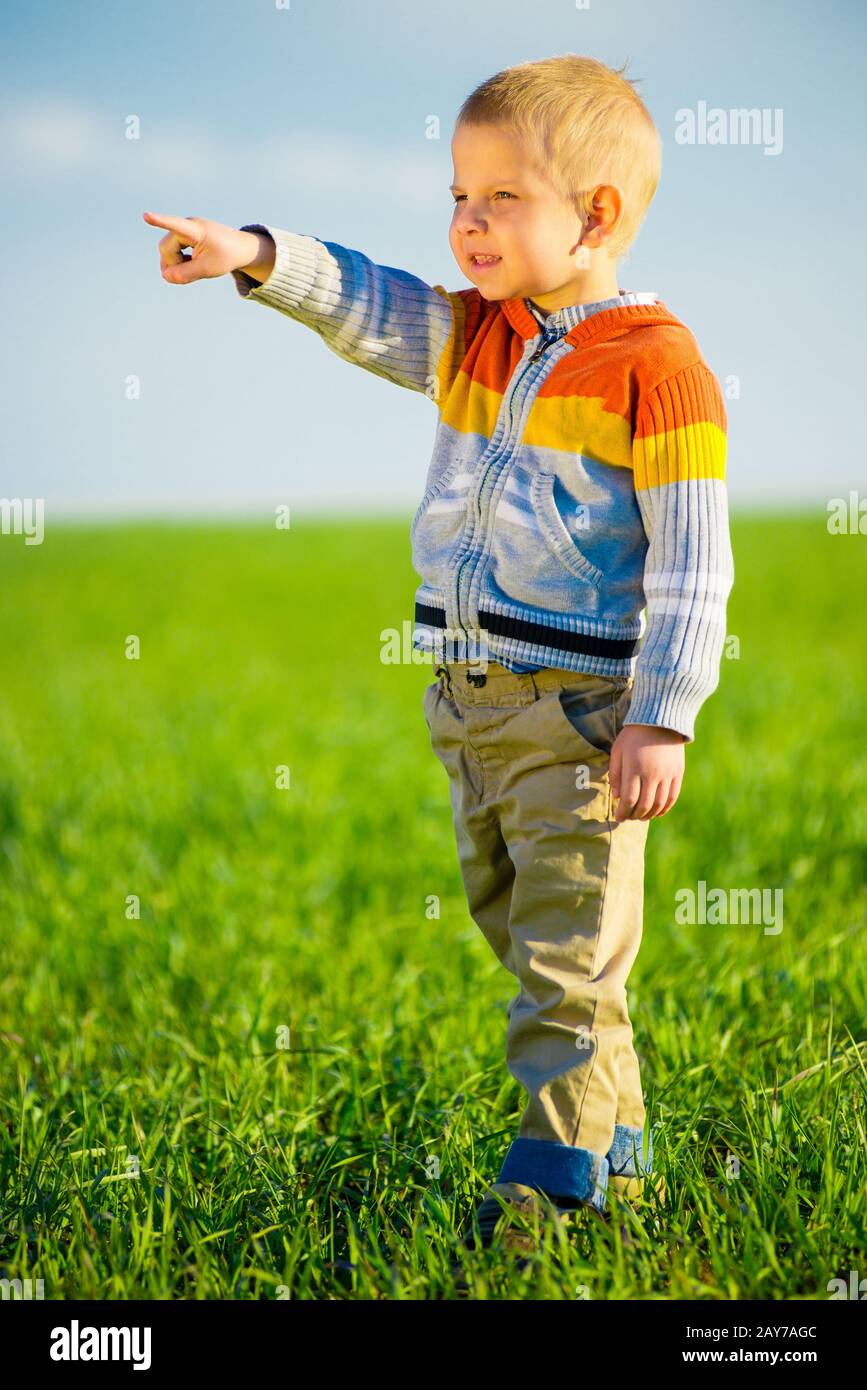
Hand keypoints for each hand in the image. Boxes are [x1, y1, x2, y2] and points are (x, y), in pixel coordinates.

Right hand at [142, 211, 273, 284]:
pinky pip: (171, 251)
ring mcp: (183, 229)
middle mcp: (186, 226)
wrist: (240, 248)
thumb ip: (186, 275)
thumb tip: (165, 276)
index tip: (146, 215)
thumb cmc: (226, 256)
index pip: (174, 225)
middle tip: (191, 273)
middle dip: (173, 264)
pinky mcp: (183, 236)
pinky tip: (191, 264)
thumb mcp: (208, 269)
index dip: (159, 221)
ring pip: (166, 251)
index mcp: (196, 229)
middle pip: (165, 248)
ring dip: (176, 264)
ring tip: (194, 268)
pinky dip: (178, 262)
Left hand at [609, 723, 685, 820]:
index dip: (623, 812)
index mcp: (634, 768)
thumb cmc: (633, 735)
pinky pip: (672, 797)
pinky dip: (665, 808)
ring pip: (659, 804)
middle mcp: (652, 774)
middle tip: (629, 817)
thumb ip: (615, 775)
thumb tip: (618, 797)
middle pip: (644, 805)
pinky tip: (657, 812)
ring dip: (649, 814)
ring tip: (641, 816)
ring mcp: (667, 774)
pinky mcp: (678, 773)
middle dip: (634, 815)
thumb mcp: (617, 751)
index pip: (629, 800)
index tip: (618, 817)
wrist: (659, 720)